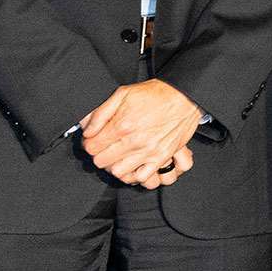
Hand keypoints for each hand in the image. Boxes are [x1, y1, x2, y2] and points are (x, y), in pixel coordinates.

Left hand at [81, 81, 203, 184]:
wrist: (185, 96)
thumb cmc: (156, 94)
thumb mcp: (123, 93)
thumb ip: (100, 112)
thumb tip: (87, 130)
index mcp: (122, 125)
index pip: (92, 147)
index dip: (89, 143)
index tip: (94, 140)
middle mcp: (134, 141)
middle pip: (102, 161)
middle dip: (100, 154)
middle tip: (105, 147)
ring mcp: (149, 151)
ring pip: (118, 172)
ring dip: (115, 165)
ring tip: (118, 156)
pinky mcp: (161, 157)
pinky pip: (141, 177)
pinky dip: (134, 173)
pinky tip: (133, 163)